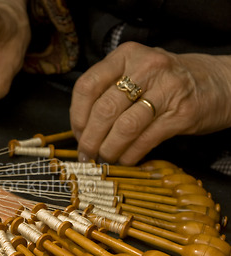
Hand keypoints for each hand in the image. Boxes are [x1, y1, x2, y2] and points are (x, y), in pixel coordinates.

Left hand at [70, 42, 230, 164]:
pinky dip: (130, 155)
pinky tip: (125, 160)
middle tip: (86, 153)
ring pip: (124, 127)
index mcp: (126, 55)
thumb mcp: (136, 71)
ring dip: (109, 149)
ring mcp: (167, 90)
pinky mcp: (182, 114)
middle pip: (104, 109)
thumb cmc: (167, 80)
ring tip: (104, 159)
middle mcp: (146, 68)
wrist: (218, 81)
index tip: (77, 133)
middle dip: (90, 138)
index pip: (87, 86)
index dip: (77, 115)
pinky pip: (146, 140)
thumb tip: (81, 128)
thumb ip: (109, 89)